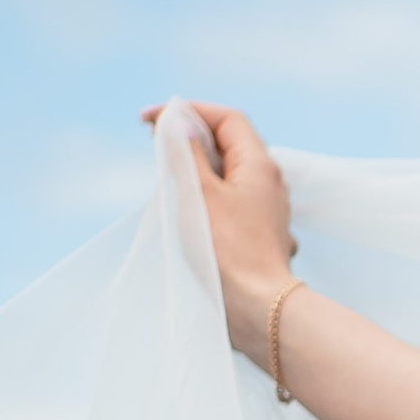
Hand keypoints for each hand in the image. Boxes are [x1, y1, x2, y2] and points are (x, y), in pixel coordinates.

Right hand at [141, 100, 293, 356]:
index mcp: (260, 164)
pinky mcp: (259, 234)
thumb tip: (179, 121)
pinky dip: (208, 196)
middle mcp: (270, 183)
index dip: (188, 111)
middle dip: (191, 138)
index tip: (149, 120)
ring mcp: (267, 210)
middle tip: (155, 145)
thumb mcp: (199, 192)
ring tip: (168, 178)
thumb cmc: (228, 250)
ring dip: (198, 169)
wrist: (260, 308)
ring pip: (229, 175)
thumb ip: (186, 153)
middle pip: (229, 144)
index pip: (227, 119)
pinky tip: (190, 210)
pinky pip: (231, 201)